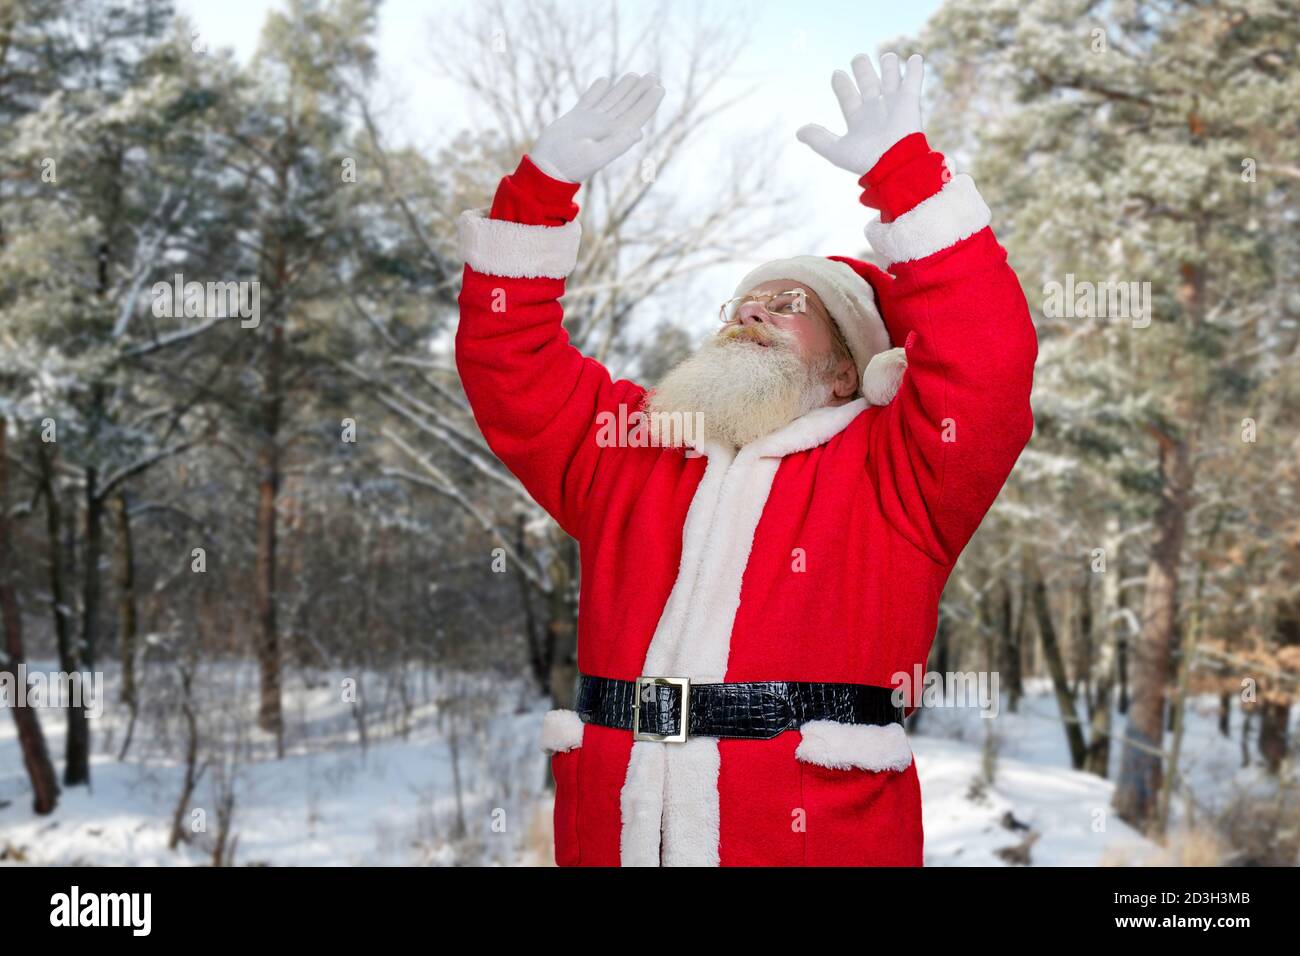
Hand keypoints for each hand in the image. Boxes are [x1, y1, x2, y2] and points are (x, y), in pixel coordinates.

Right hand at [530, 72, 665, 182]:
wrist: (547, 168)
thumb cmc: (571, 165)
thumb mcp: (596, 156)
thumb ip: (617, 144)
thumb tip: (638, 132)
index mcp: (614, 135)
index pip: (637, 115)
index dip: (649, 102)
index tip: (659, 88)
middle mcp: (605, 127)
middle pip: (627, 104)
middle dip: (640, 90)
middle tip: (654, 76)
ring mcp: (591, 122)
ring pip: (610, 100)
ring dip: (623, 88)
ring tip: (634, 75)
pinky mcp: (575, 118)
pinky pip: (590, 100)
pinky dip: (597, 90)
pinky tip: (604, 81)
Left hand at [796, 52, 923, 175]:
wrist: (894, 163)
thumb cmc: (866, 160)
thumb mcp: (837, 150)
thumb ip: (818, 139)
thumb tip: (799, 132)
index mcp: (858, 119)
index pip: (848, 97)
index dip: (842, 85)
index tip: (836, 74)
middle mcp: (875, 109)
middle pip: (869, 84)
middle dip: (863, 70)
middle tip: (858, 58)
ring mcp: (893, 104)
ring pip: (891, 79)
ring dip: (890, 67)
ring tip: (888, 57)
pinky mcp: (910, 101)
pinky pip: (913, 81)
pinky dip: (915, 69)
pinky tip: (915, 58)